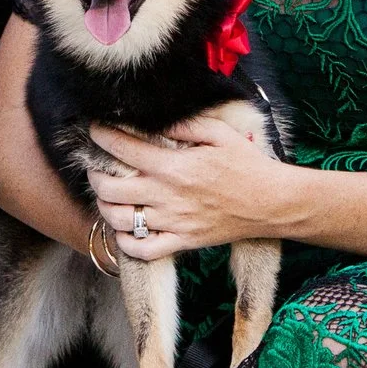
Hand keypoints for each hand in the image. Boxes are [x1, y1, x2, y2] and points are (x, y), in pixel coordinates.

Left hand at [87, 114, 287, 259]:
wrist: (271, 203)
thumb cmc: (247, 165)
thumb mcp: (219, 133)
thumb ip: (184, 123)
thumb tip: (155, 117)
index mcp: (174, 166)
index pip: (123, 149)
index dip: (102, 136)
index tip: (95, 130)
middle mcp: (168, 196)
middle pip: (110, 188)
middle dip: (95, 174)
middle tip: (95, 166)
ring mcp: (173, 223)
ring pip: (120, 220)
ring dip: (104, 206)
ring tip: (106, 195)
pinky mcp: (182, 242)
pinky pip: (142, 250)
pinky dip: (125, 243)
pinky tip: (124, 229)